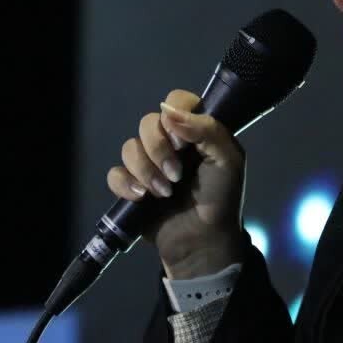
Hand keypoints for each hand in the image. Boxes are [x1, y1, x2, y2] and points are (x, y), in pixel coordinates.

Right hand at [106, 89, 246, 277]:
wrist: (203, 242)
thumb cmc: (221, 198)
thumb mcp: (228, 160)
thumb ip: (207, 129)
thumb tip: (168, 110)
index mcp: (195, 131)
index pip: (177, 101)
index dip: (174, 116)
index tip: (184, 143)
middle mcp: (170, 143)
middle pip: (147, 123)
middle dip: (159, 150)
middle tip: (177, 174)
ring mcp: (149, 164)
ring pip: (129, 147)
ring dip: (146, 171)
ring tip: (164, 193)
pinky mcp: (132, 186)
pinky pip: (115, 173)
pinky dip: (126, 185)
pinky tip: (142, 198)